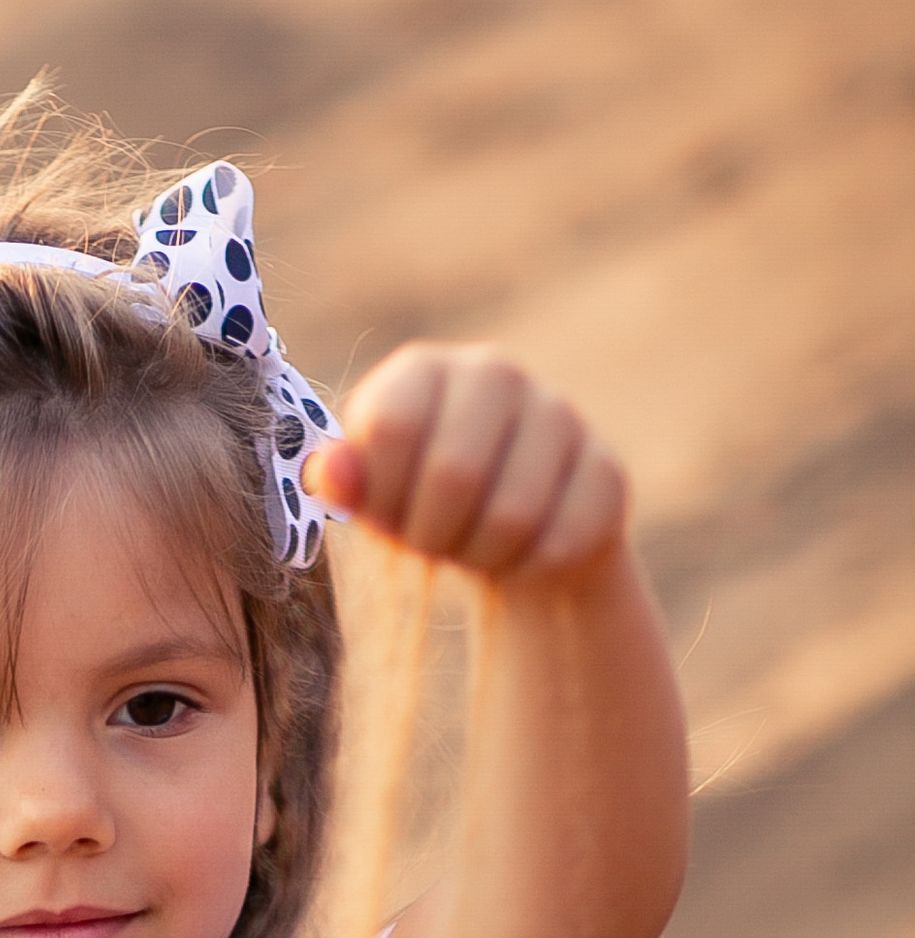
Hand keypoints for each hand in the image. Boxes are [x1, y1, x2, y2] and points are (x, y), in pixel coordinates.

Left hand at [307, 345, 627, 578]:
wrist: (505, 537)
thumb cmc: (418, 505)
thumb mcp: (371, 497)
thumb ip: (344, 482)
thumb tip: (332, 472)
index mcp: (423, 369)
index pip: (392, 427)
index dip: (382, 495)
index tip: (386, 513)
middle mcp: (495, 373)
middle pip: (454, 472)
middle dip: (431, 533)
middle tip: (430, 542)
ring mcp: (559, 414)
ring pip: (512, 515)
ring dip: (479, 555)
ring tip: (473, 544)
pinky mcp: (605, 469)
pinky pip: (560, 541)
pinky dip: (529, 568)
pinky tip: (521, 551)